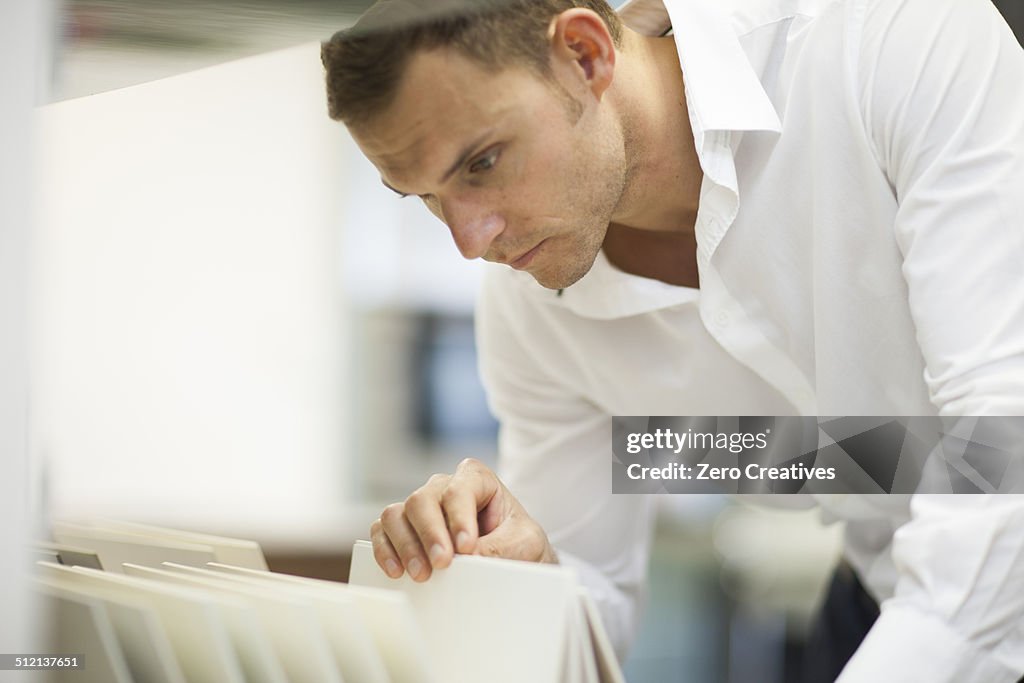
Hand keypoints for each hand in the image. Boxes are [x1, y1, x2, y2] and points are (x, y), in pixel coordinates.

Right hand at [369, 457, 556, 581]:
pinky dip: (385, 550)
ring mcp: (421, 508)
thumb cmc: (519, 543)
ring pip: (396, 514)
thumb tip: (468, 558)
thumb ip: (501, 547)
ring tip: (422, 574)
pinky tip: (397, 571)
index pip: (460, 489)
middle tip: (442, 563)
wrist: (513, 560)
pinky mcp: (404, 528)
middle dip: (430, 533)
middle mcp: (443, 488)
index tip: (467, 547)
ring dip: (405, 545)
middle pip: (422, 499)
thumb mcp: (526, 543)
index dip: (460, 517)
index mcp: (476, 479)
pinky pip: (382, 531)